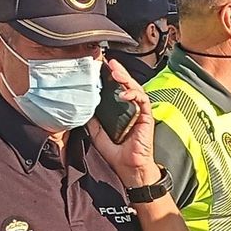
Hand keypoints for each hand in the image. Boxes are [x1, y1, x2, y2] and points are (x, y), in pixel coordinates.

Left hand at [87, 58, 160, 188]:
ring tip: (115, 71)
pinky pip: (142, 100)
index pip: (116, 89)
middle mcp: (131, 109)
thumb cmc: (116, 153)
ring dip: (125, 78)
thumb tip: (83, 104)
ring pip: (135, 89)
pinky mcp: (147, 117)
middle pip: (126, 85)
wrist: (129, 168)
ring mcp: (140, 112)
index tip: (100, 67)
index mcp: (120, 111)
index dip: (109, 78)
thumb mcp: (97, 133)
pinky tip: (123, 93)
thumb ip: (93, 119)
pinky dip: (133, 94)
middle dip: (118, 72)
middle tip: (108, 62)